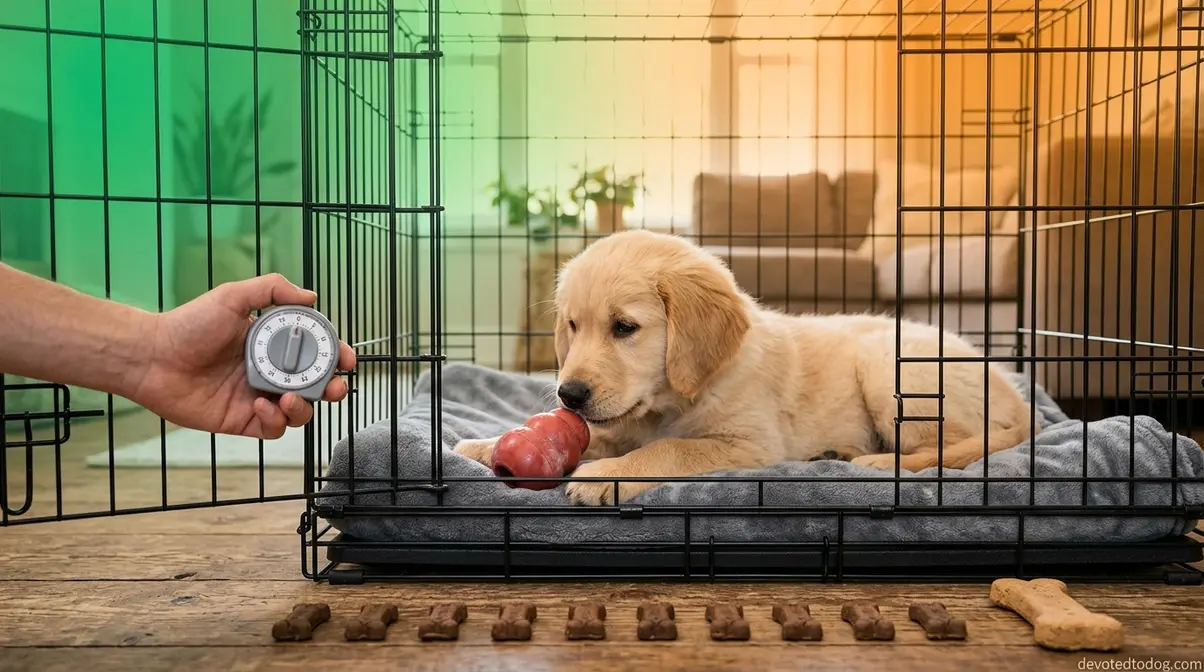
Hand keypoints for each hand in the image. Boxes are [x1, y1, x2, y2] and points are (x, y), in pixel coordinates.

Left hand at [131, 273, 355, 438]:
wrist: (151, 357)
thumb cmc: (187, 325)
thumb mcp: (232, 296)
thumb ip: (272, 289)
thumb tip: (310, 294)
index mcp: (271, 343)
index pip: (314, 352)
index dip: (335, 356)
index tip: (346, 357)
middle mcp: (268, 371)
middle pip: (314, 386)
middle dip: (331, 388)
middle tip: (333, 387)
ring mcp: (257, 397)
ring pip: (299, 411)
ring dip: (304, 407)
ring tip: (290, 398)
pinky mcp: (242, 420)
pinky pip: (274, 428)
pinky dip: (276, 419)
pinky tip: (261, 404)